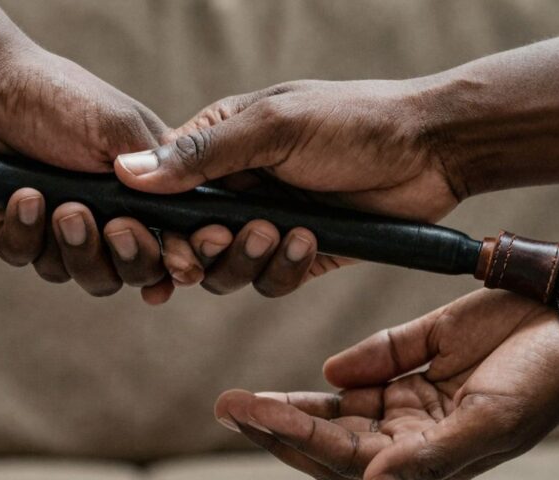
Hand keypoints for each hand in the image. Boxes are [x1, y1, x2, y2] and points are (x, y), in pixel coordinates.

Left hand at [0, 44, 317, 300]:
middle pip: (138, 271)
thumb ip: (162, 172)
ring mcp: (69, 228)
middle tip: (114, 225)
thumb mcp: (121, 128)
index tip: (180, 264)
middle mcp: (114, 215)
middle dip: (128, 255)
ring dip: (76, 247)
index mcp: (149, 190)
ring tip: (61, 206)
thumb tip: (191, 213)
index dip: (182, 259)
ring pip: (88, 275)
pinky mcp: (23, 231)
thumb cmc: (60, 97)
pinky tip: (22, 197)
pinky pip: (30, 259)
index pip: (179, 241)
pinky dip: (26, 234)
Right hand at [112, 79, 463, 293]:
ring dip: (246, 259)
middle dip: (203, 249)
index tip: (164, 240)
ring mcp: (270, 223)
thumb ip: (203, 153)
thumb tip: (127, 170)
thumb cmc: (353, 120)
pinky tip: (309, 242)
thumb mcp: (274, 126)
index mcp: (220, 145)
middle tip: (224, 238)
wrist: (431, 149)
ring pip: (228, 269)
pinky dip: (284, 269)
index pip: (163, 192)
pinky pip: (272, 280)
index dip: (158, 223)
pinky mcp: (303, 253)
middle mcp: (239, 188)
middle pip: (190, 240)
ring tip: (278, 232)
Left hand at [214, 288, 558, 479]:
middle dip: (275, 426)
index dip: (295, 436)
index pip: (343, 454)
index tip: (252, 413)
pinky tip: (320, 378)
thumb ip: (428, 457)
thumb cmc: (542, 383)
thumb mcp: (488, 425)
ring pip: (336, 406)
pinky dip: (343, 372)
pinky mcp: (416, 354)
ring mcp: (410, 393)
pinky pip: (369, 364)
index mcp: (423, 456)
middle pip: (328, 437)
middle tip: (227, 406)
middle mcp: (409, 431)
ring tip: (240, 400)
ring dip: (290, 404)